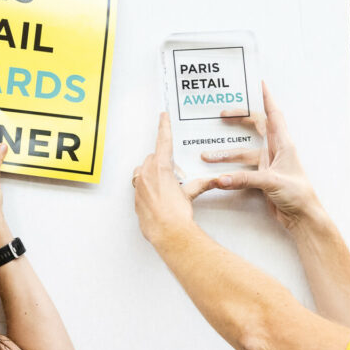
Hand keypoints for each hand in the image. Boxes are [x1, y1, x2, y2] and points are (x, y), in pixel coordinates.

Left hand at [132, 113, 209, 243]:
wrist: (167, 233)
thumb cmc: (177, 214)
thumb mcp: (190, 194)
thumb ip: (200, 183)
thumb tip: (214, 180)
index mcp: (160, 168)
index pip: (163, 142)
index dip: (164, 127)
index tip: (163, 116)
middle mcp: (147, 174)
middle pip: (153, 158)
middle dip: (163, 164)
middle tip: (175, 176)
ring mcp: (139, 186)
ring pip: (143, 171)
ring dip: (153, 174)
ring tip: (166, 188)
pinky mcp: (136, 198)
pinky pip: (140, 185)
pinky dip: (148, 187)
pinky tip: (159, 198)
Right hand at [200, 83, 321, 228]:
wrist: (302, 217)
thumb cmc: (298, 195)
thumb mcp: (271, 182)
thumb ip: (244, 179)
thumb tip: (220, 178)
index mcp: (283, 144)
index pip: (274, 114)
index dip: (266, 98)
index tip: (257, 83)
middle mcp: (275, 150)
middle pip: (256, 127)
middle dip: (239, 119)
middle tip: (221, 115)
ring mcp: (268, 163)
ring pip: (243, 152)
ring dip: (226, 154)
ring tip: (206, 155)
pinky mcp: (261, 177)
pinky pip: (242, 168)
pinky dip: (229, 169)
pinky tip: (217, 172)